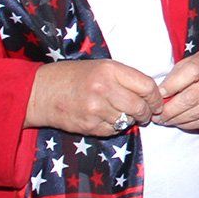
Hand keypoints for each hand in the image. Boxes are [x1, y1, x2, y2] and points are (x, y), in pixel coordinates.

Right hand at [26, 59, 162, 135]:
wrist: (41, 92)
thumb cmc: (73, 77)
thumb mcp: (101, 67)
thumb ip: (126, 78)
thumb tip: (152, 94)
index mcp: (110, 70)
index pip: (147, 86)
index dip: (156, 97)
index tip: (157, 103)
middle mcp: (104, 89)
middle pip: (140, 107)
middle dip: (147, 113)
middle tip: (146, 114)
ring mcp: (96, 109)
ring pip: (128, 121)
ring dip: (131, 120)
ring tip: (122, 114)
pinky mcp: (89, 125)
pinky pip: (113, 130)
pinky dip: (115, 127)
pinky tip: (106, 118)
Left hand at [157, 50, 198, 129]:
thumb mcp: (192, 62)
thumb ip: (176, 75)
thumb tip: (159, 94)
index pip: (191, 71)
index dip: (172, 84)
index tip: (158, 94)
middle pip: (193, 96)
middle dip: (171, 108)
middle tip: (156, 115)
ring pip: (197, 112)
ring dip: (177, 118)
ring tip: (163, 120)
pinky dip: (187, 124)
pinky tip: (177, 122)